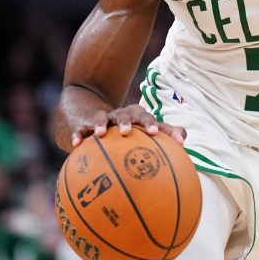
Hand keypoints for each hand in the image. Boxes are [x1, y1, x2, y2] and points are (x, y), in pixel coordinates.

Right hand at [69, 103, 186, 148]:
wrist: (102, 121)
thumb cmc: (133, 132)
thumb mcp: (148, 132)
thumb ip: (168, 136)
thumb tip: (183, 141)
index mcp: (137, 116)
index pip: (146, 117)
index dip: (151, 123)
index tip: (155, 132)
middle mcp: (120, 116)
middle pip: (125, 114)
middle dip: (126, 121)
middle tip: (127, 132)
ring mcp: (103, 120)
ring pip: (101, 118)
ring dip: (101, 124)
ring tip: (100, 134)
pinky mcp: (86, 126)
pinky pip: (81, 130)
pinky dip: (78, 135)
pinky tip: (75, 145)